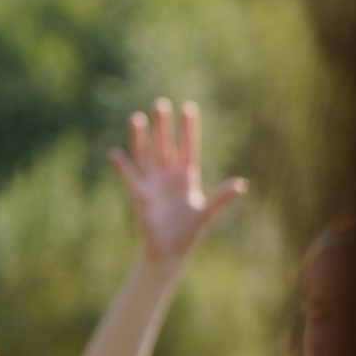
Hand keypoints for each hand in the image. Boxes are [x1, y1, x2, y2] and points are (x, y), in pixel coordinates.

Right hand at [107, 99, 246, 268]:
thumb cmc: (188, 233)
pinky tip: (115, 153)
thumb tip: (241, 185)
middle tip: (160, 103)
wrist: (169, 251)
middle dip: (163, 125)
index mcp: (187, 177)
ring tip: (137, 117)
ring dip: (140, 137)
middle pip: (165, 145)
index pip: (188, 147)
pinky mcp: (139, 195)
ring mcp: (153, 184)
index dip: (188, 128)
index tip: (188, 108)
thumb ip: (222, 197)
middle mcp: (169, 176)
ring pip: (145, 154)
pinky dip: (122, 166)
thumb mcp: (207, 213)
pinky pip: (129, 177)